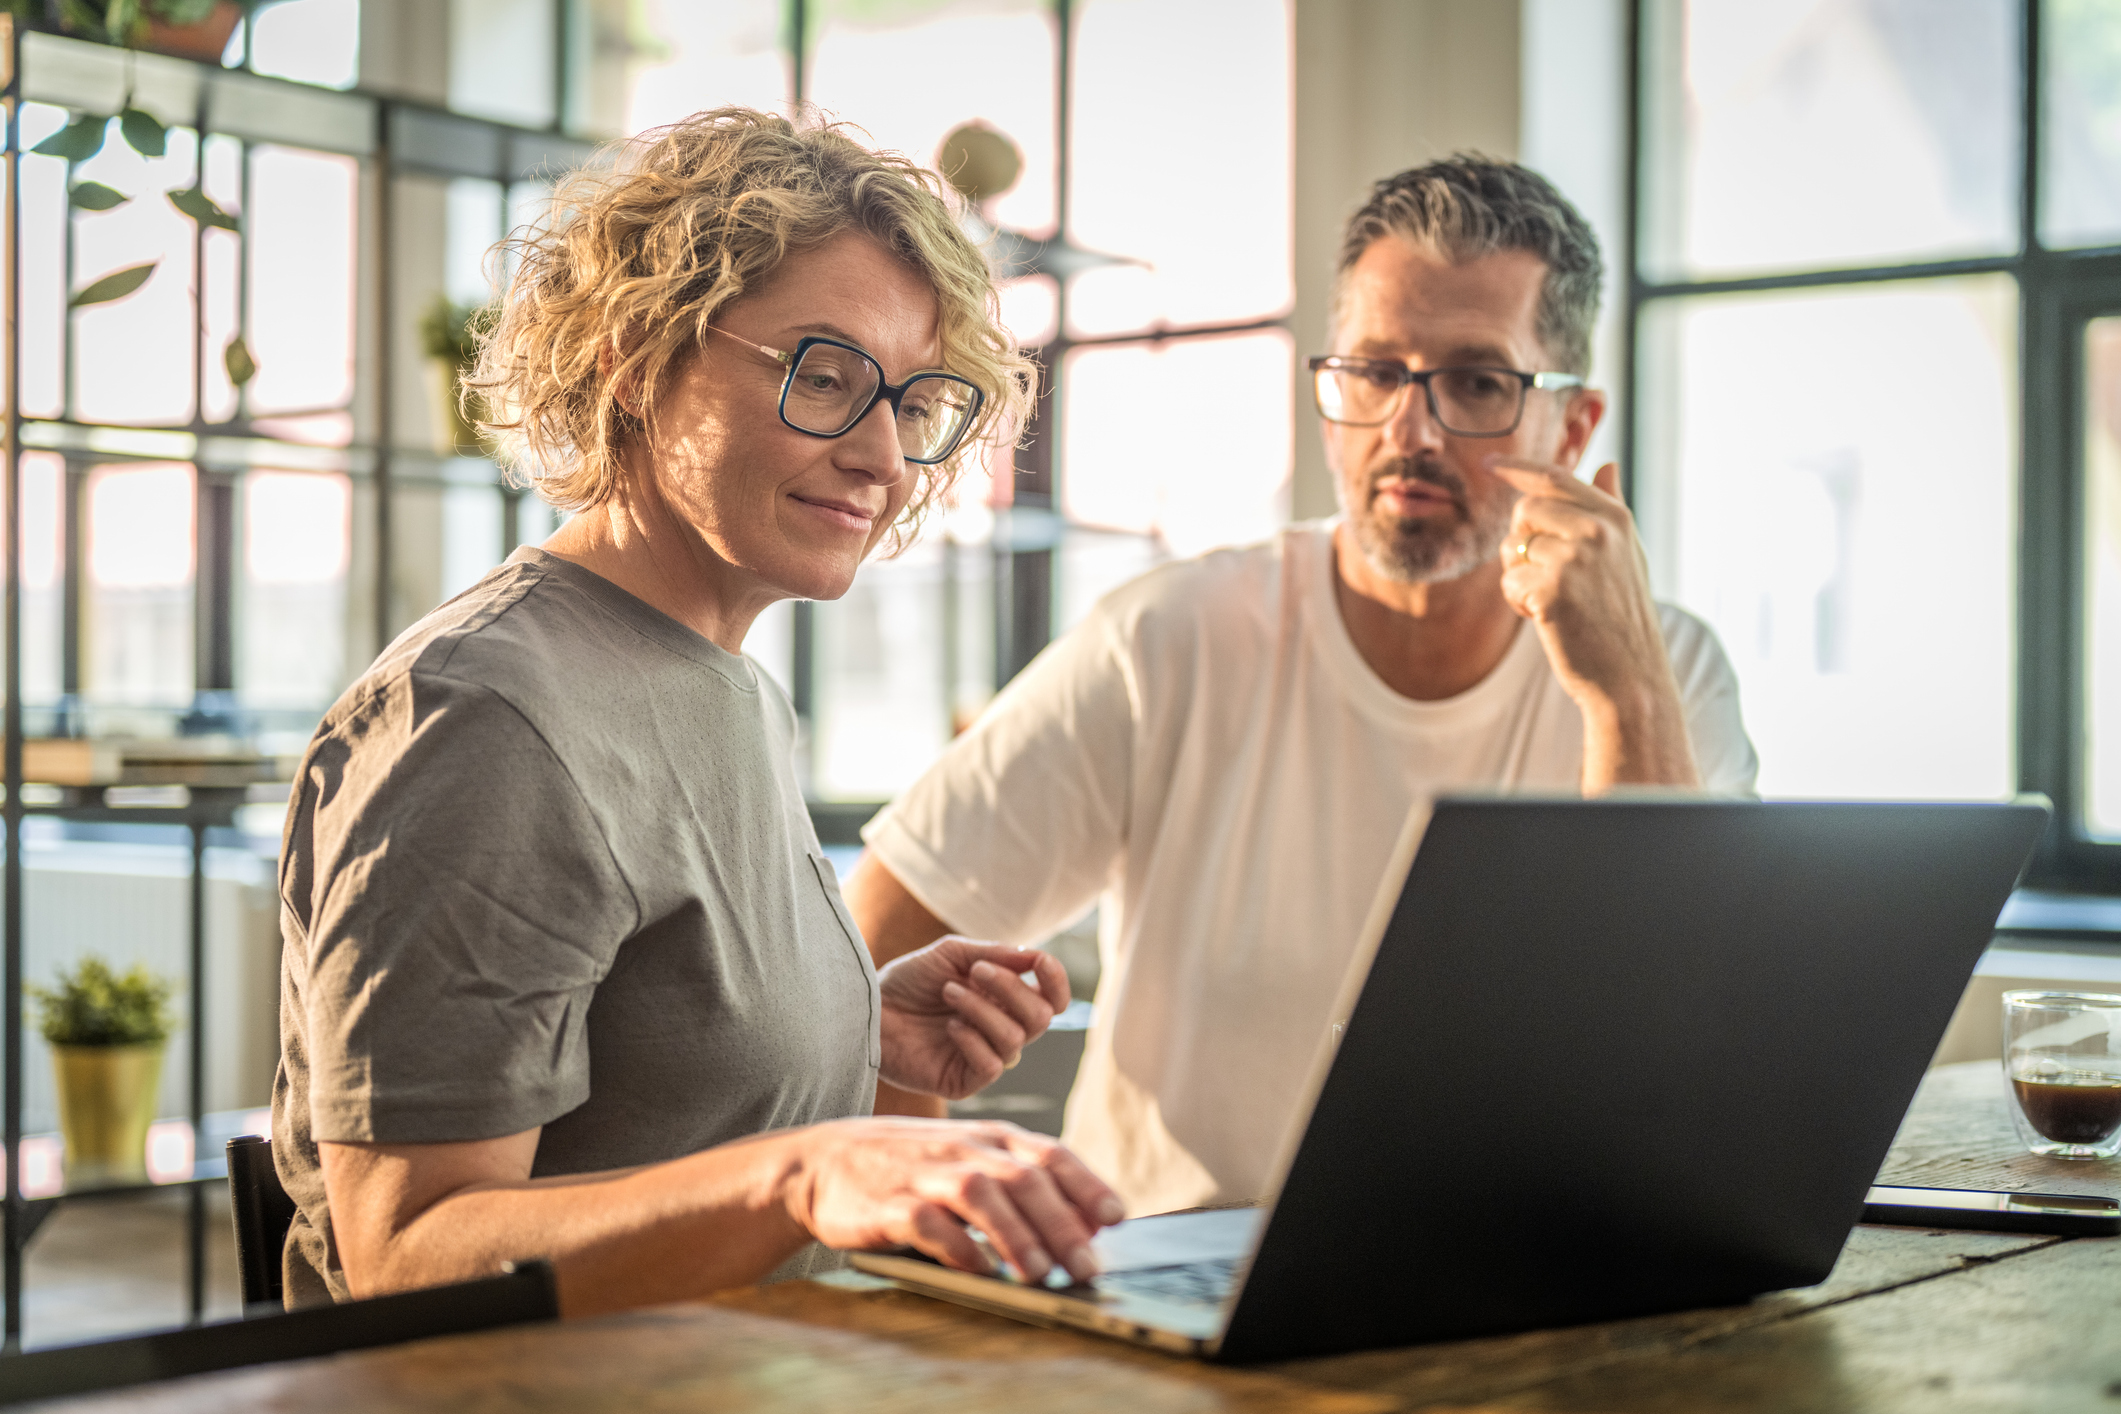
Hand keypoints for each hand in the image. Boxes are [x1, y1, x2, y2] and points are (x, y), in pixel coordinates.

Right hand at [791, 1117, 1123, 1284]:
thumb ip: (1024, 1181)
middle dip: (1062, 1223)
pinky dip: (957, 1247)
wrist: (824, 1161)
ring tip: (1041, 1272)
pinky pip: (927, 1223)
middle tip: (1088, 1266)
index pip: (1049, 1154)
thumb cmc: (912, 1164)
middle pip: (1023, 1179)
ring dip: (1016, 1234)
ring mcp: (924, 1173)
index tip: (1117, 1217)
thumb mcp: (970, 1159)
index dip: (1086, 1184)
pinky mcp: (887, 1205)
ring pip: (980, 1194)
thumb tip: (1090, 1223)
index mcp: (990, 1137)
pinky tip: (979, 1271)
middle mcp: (962, 1148)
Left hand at [877, 937, 1068, 1099]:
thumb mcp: (953, 954)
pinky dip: (973, 1039)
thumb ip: (997, 954)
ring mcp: (985, 1057)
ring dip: (982, 1009)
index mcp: (1006, 1000)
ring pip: (1015, 1040)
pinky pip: (992, 1066)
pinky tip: (949, 1027)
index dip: (1056, 982)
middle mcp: (1002, 1029)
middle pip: (1041, 1018)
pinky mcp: (965, 1082)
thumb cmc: (910, 980)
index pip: (1053, 999)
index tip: (1041, 962)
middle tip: (976, 970)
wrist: (868, 1007)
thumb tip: (1037, 956)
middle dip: (1011, 988)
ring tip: (948, 992)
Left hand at [1492, 459, 1698, 788]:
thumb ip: (1611, 508)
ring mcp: (1577, 558)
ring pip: (1512, 547)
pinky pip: (1509, 582)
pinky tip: (1546, 620)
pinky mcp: (1554, 589)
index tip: (1489, 463)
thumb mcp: (1627, 556)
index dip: (1517, 468)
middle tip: (1543, 577)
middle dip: (1520, 542)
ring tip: (1551, 602)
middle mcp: (1599, 530)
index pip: (1555, 478)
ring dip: (1518, 576)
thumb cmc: (1622, 618)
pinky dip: (1518, 603)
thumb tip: (1609, 465)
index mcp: (1615, 518)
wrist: (1631, 678)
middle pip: (1524, 510)